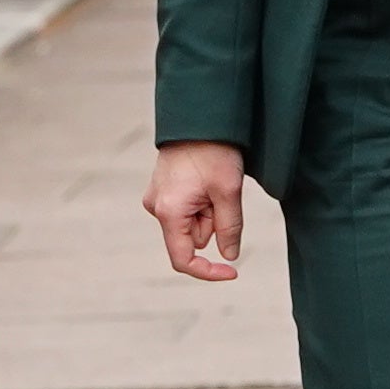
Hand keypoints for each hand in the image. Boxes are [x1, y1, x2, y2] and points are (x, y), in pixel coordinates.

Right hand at [146, 142, 247, 280]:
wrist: (200, 117)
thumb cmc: (214, 151)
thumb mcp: (229, 192)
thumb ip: (229, 229)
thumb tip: (229, 256)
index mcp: (169, 212)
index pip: (184, 259)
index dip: (208, 271)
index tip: (232, 271)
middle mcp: (156, 207)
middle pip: (193, 238)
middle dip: (213, 224)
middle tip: (223, 194)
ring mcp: (157, 197)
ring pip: (192, 223)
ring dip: (208, 210)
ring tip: (213, 181)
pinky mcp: (162, 189)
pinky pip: (187, 208)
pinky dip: (202, 201)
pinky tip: (206, 179)